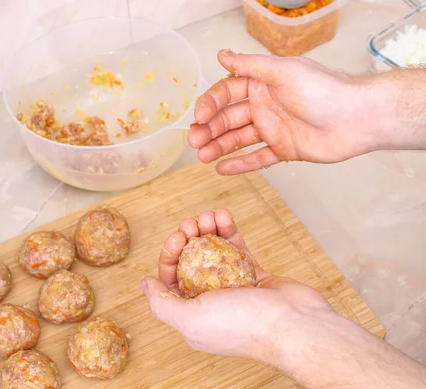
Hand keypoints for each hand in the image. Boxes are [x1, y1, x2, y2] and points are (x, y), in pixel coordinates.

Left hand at [141, 209, 334, 361]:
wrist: (295, 325)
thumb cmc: (242, 324)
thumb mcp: (190, 319)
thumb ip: (161, 304)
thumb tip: (145, 285)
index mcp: (192, 316)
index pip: (170, 281)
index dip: (170, 256)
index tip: (177, 239)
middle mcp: (211, 302)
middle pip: (190, 263)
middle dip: (188, 239)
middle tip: (192, 223)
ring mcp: (233, 288)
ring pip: (213, 252)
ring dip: (208, 230)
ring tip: (210, 215)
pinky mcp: (254, 275)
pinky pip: (236, 248)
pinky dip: (229, 230)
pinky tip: (224, 215)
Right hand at [190, 51, 384, 174]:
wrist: (358, 118)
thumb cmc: (325, 90)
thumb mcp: (283, 71)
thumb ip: (250, 65)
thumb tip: (222, 54)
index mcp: (262, 84)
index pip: (227, 93)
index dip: (210, 104)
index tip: (200, 117)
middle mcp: (264, 105)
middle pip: (228, 118)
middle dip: (209, 129)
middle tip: (195, 142)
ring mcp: (273, 129)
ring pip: (238, 139)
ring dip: (219, 147)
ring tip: (202, 157)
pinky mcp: (283, 149)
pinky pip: (257, 158)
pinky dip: (240, 164)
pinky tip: (222, 169)